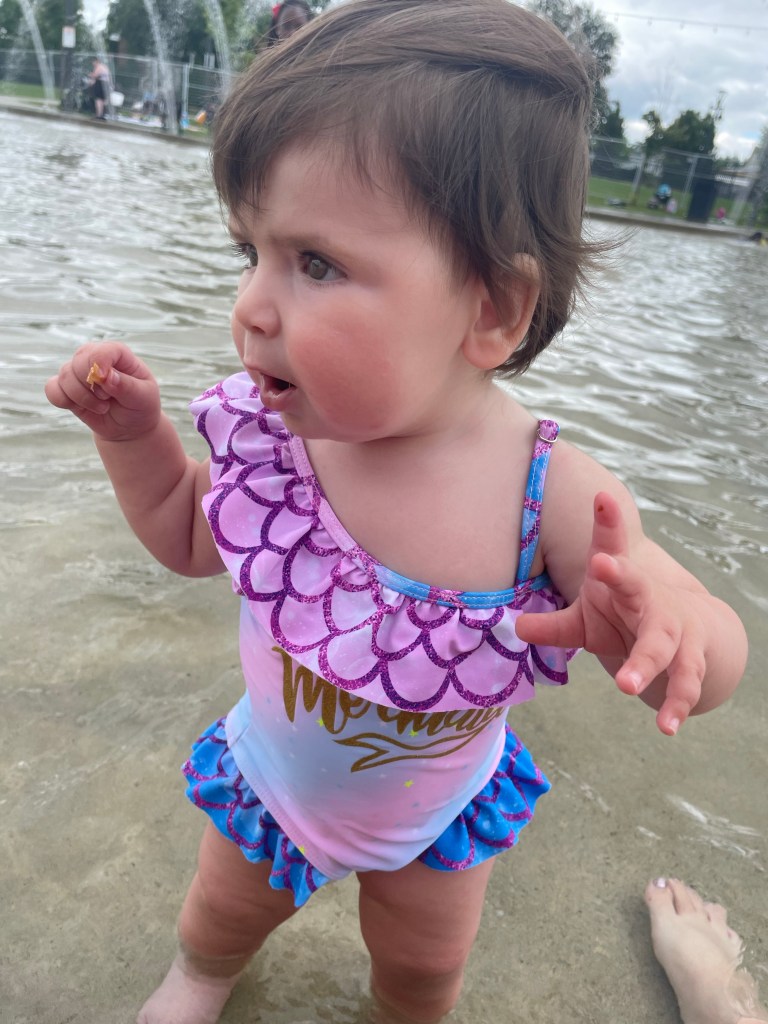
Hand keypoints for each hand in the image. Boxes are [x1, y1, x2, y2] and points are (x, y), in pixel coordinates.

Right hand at [45, 341, 160, 442]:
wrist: (129, 426)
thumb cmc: (140, 407)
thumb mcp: (142, 397)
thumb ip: (126, 386)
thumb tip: (106, 376)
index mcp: (118, 353)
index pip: (102, 351)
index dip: (99, 364)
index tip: (105, 382)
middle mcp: (95, 357)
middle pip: (78, 363)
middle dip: (91, 388)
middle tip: (107, 400)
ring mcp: (78, 371)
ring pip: (65, 377)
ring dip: (82, 399)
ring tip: (102, 407)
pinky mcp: (66, 387)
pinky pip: (52, 389)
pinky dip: (63, 401)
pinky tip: (80, 407)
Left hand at [516, 492, 706, 735]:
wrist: (694, 629)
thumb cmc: (627, 614)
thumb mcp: (588, 617)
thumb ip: (555, 625)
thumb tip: (516, 627)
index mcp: (623, 578)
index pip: (612, 543)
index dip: (607, 522)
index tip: (600, 498)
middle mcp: (649, 596)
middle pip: (637, 584)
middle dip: (622, 576)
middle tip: (601, 564)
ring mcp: (674, 627)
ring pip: (662, 643)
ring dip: (646, 664)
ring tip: (626, 687)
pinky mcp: (692, 657)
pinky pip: (685, 682)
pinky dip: (677, 707)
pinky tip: (666, 728)